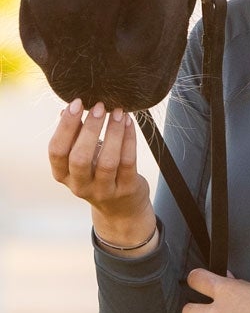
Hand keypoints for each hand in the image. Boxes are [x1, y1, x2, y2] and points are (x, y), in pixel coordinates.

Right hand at [48, 101, 158, 252]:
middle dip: (89, 129)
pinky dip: (129, 140)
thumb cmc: (97, 174)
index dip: (65, 126)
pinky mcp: (126, 189)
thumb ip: (74, 136)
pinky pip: (128, 162)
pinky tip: (129, 123)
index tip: (76, 103)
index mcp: (63, 175)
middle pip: (80, 157)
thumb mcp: (81, 159)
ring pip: (107, 161)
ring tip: (118, 112)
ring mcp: (103, 190)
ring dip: (113, 133)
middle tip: (99, 106)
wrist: (121, 209)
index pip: (56, 151)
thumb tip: (68, 109)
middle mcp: (80, 186)